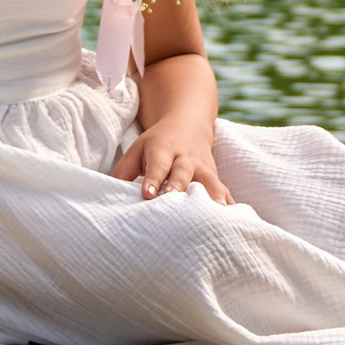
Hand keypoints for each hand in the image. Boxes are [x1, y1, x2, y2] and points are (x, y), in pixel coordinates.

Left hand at [112, 117, 232, 204]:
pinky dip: (229, 203)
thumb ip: (124, 172)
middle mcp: (184, 157)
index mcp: (162, 149)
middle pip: (183, 172)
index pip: (157, 164)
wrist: (188, 124)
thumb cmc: (156, 144)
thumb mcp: (136, 150)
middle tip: (174, 200)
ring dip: (212, 195)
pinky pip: (223, 191)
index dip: (153, 179)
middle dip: (179, 187)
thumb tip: (110, 196)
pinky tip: (234, 219)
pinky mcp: (214, 177)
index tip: (148, 195)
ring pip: (208, 181)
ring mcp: (203, 168)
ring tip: (217, 211)